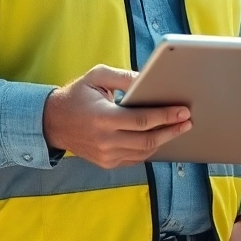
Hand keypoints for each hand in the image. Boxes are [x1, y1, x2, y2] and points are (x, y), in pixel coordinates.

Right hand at [42, 65, 191, 168]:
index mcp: (102, 118)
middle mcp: (104, 141)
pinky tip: (160, 137)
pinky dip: (149, 148)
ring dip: (164, 140)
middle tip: (187, 121)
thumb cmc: (77, 95)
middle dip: (172, 130)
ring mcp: (105, 155)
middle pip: (147, 140)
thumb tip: (148, 79)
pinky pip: (135, 158)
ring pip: (144, 152)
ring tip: (178, 128)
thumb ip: (123, 77)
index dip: (165, 116)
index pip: (142, 120)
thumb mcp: (97, 76)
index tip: (183, 111)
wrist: (53, 122)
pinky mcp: (106, 163)